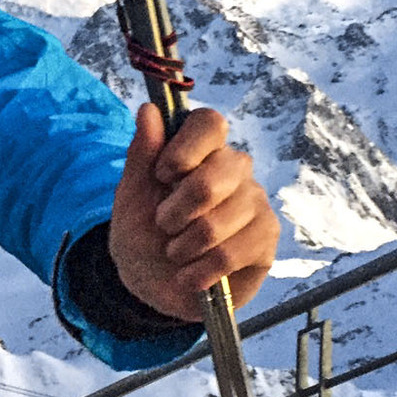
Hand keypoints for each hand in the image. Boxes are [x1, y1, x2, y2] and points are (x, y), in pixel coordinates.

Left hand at [109, 105, 279, 321]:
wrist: (152, 286)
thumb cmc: (142, 233)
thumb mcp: (130, 196)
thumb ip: (142, 154)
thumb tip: (148, 110)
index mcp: (201, 150)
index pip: (209, 122)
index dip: (185, 149)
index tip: (162, 175)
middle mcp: (235, 169)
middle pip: (216, 174)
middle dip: (175, 211)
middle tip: (163, 226)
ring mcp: (255, 202)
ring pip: (218, 221)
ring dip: (183, 247)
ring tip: (176, 253)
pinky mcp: (266, 239)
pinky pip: (231, 253)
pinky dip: (199, 271)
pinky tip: (191, 275)